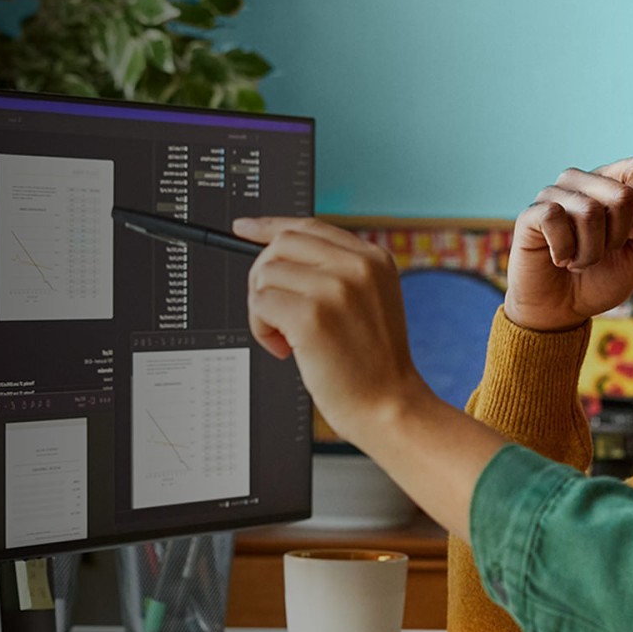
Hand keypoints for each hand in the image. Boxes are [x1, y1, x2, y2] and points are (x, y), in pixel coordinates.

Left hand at [233, 216, 430, 436]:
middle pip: (281, 246)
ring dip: (263, 311)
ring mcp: (335, 289)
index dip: (270, 227)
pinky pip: (260, 304)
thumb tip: (276, 256)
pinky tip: (284, 349)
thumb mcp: (370, 301)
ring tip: (287, 338)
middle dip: (264, 278)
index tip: (244, 229)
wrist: (389, 404)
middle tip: (274, 313)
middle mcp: (358, 266)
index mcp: (374, 258)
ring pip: (265, 276)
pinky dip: (261, 329)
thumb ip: (336, 273)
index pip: (309, 227)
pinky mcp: (312, 316)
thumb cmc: (373, 363)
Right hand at [505, 157, 632, 331]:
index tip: (632, 234)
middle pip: (621, 195)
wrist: (562, 312)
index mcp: (608, 182)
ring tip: (578, 260)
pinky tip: (559, 259)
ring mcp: (552, 194)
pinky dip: (566, 252)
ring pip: (590, 212)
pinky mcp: (530, 214)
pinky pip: (557, 220)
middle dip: (618, 238)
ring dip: (591, 252)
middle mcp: (580, 181)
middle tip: (601, 252)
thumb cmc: (600, 278)